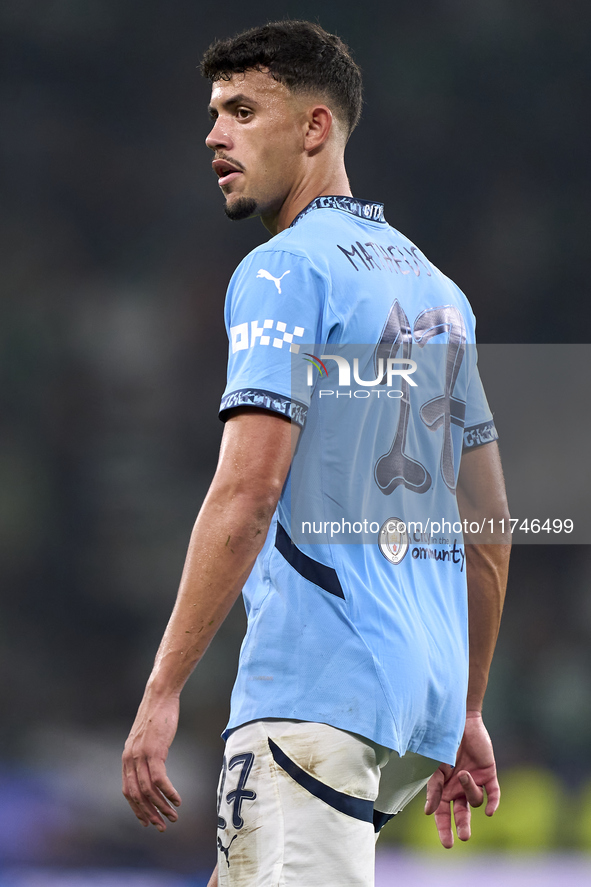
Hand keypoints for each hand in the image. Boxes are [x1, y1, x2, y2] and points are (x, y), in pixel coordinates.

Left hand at [122, 691, 181, 831]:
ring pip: (149, 791)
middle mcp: (130, 759)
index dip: (137, 809)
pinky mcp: (154, 751)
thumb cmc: (156, 715)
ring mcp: (141, 756)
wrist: (159, 696)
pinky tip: (177, 799)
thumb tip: (151, 767)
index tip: (147, 821)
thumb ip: (144, 754)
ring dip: (162, 807)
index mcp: (127, 758)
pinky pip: (160, 780)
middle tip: (161, 826)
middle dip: (149, 814)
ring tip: (174, 816)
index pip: (128, 791)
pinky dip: (169, 793)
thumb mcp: (146, 738)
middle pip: (137, 796)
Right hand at [424, 711, 499, 847]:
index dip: (444, 829)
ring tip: (464, 773)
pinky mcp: (489, 774)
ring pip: (475, 800)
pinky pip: (493, 794)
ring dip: (469, 790)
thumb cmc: (442, 742)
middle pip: (462, 814)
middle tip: (464, 837)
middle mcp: (459, 788)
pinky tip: (490, 812)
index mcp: (444, 788)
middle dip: (463, 826)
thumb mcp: (435, 766)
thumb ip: (433, 789)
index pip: (443, 814)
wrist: (459, 720)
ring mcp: (475, 781)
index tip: (448, 845)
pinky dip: (493, 803)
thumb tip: (430, 813)